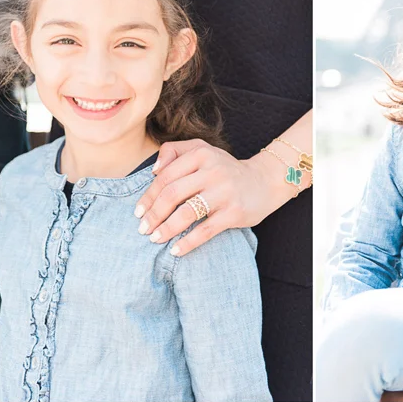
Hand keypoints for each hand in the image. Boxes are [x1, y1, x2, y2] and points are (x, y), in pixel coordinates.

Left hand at [134, 139, 293, 256]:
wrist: (264, 182)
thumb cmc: (225, 170)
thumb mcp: (204, 150)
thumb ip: (175, 151)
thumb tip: (154, 170)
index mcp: (202, 154)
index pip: (166, 176)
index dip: (148, 196)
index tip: (138, 212)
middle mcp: (213, 171)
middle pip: (172, 194)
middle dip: (153, 214)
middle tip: (142, 229)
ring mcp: (225, 192)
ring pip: (186, 213)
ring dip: (166, 229)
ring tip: (154, 239)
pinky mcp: (234, 212)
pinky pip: (205, 231)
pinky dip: (187, 243)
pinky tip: (175, 250)